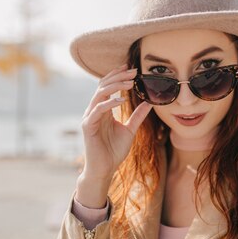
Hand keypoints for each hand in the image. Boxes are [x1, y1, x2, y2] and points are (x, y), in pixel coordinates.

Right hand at [80, 64, 153, 180]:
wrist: (104, 169)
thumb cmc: (114, 151)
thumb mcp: (130, 130)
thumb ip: (138, 116)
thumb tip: (149, 102)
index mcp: (103, 110)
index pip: (107, 86)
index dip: (117, 76)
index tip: (131, 69)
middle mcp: (94, 110)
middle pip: (103, 86)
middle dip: (118, 77)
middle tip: (133, 71)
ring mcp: (90, 117)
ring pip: (99, 94)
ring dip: (115, 86)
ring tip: (130, 83)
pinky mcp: (88, 126)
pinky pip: (98, 110)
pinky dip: (110, 103)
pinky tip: (122, 100)